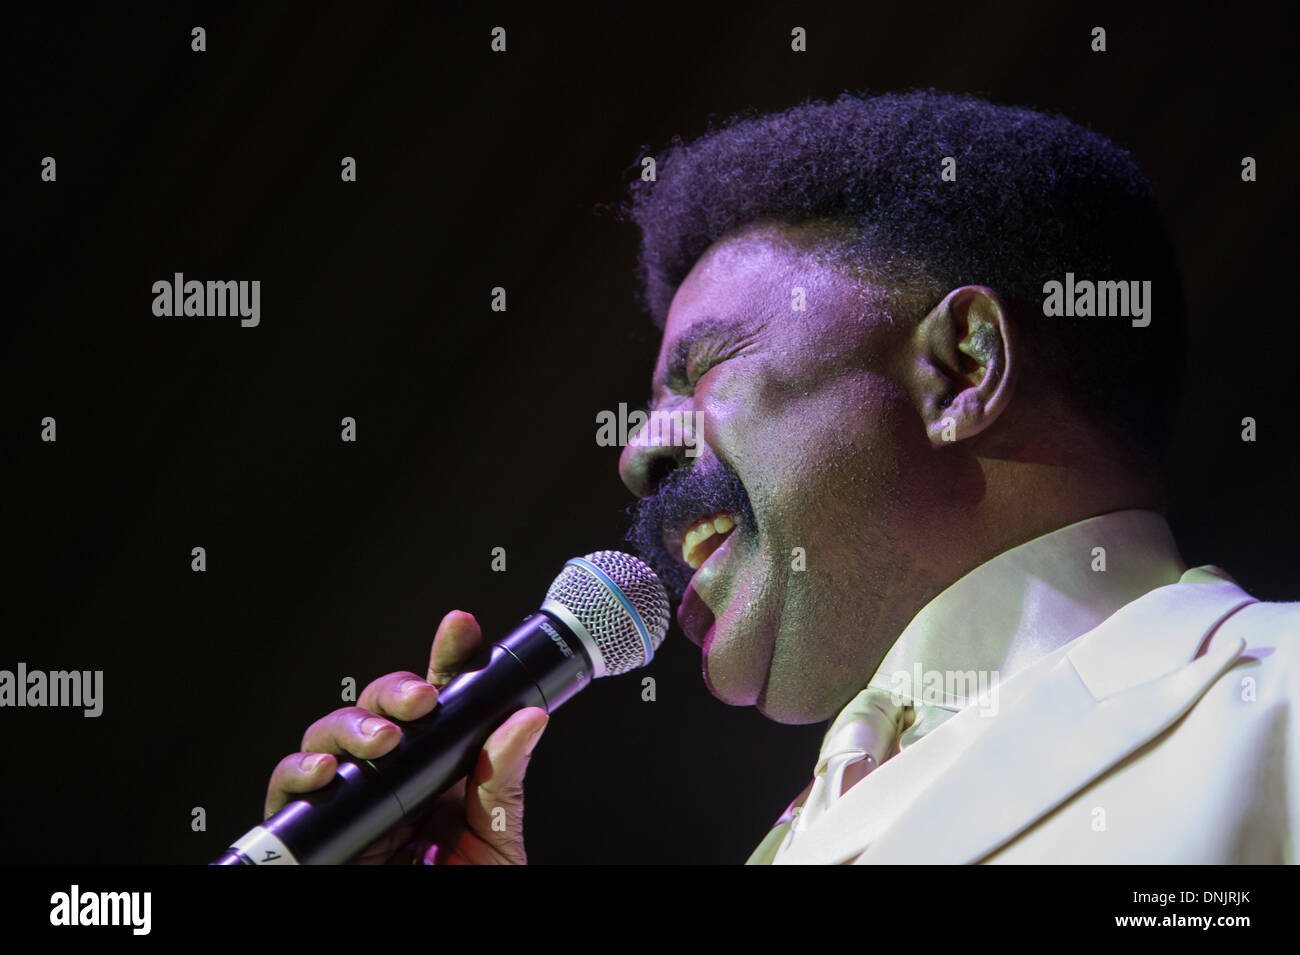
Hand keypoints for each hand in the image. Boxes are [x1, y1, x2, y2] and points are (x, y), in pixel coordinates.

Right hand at [263, 610, 549, 863]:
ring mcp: (350, 804)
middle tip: (420, 700)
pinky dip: (298, 773)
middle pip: (378, 708)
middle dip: (393, 690)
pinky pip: (287, 791)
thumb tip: (528, 718)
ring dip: (352, 725)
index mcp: (442, 777)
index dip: (447, 661)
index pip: (441, 706)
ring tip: (382, 741)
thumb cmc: (463, 899)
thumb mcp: (494, 844)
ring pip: (329, 736)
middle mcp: (393, 784)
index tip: (460, 629)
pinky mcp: (312, 835)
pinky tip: (327, 774)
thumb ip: (504, 782)